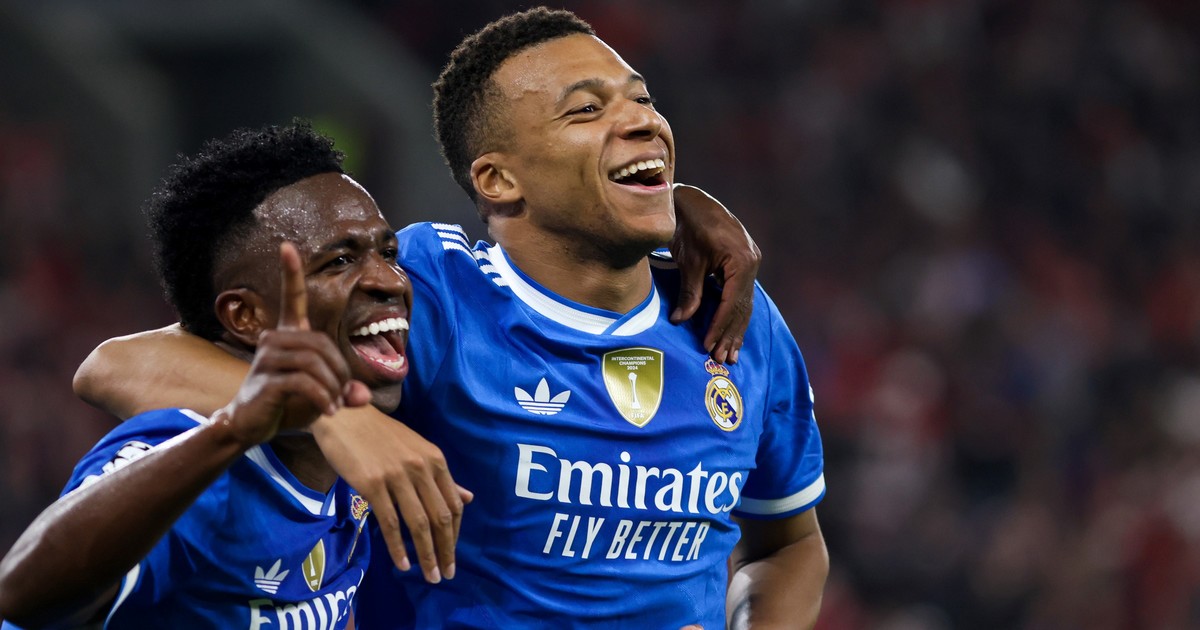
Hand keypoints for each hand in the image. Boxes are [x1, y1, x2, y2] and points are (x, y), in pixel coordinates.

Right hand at [222, 242, 368, 445]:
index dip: (290, 273)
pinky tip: (327, 412)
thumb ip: (343, 392)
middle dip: (339, 371)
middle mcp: (273, 341)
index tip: (286, 246)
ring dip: (332, 386)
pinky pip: (303, 382)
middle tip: (343, 395)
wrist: (251, 426)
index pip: (289, 298)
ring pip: (313, 362)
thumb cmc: (286, 405)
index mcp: (287, 336)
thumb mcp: (321, 396)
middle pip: (320, 344)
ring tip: (334, 405)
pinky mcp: (266, 381)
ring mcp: (266, 360)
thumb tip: (363, 396)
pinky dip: (322, 397)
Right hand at [312, 411, 472, 583]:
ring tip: (429, 575)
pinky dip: (398, 548)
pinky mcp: (372, 484)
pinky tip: (403, 564)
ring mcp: (397, 476)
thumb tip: (468, 498)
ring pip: (418, 524)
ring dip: (427, 555)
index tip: (452, 553)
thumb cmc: (381, 435)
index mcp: (435, 460)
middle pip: (440, 517)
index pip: (453, 504)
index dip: (455, 533)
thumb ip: (442, 477)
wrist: (345, 416)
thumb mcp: (417, 450)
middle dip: (446, 550)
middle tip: (446, 574)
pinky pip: (390, 523)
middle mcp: (420, 468)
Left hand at [669, 184, 760, 363]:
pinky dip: (735, 313)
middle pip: (742, 306)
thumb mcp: (688, 260)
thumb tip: (681, 320)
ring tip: (731, 354)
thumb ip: (689, 291)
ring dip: (736, 329)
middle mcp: (752, 261)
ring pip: (744, 302)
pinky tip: (733, 332)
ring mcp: (751, 261)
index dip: (720, 326)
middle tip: (722, 359)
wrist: (691, 201)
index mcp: (742, 260)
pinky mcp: (744, 262)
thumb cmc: (687, 225)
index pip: (732, 303)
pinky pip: (741, 293)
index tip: (708, 346)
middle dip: (731, 334)